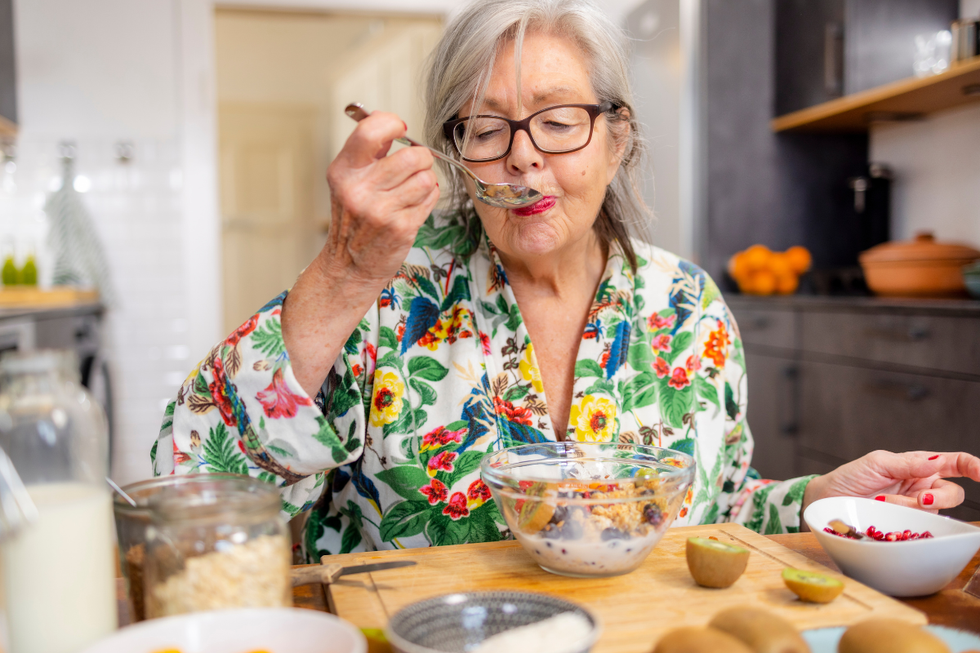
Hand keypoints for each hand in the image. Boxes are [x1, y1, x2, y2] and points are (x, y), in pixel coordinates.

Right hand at [282, 112, 438, 395]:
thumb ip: (368, 154)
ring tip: (413, 191)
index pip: (371, 130)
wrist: (349, 266)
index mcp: (344, 171)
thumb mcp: (349, 182)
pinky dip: (428, 199)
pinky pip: (431, 198)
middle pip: (413, 155)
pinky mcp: (401, 228)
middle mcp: (359, 189)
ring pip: (427, 177)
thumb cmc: (354, 221)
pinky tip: (414, 207)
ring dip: (426, 181)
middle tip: (415, 167)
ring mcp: (381, 210)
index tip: (399, 130)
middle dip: (421, 159)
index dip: (392, 123)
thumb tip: (393, 125)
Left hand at [802, 450, 979, 524]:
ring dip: (911, 507)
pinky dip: (903, 519)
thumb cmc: (851, 477)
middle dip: (939, 498)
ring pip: (935, 512)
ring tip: (883, 502)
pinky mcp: (906, 525)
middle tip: (919, 499)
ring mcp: (914, 508)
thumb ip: (908, 463)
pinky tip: (884, 512)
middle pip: (952, 494)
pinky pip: (919, 525)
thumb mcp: (877, 463)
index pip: (954, 464)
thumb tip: (938, 461)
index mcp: (918, 465)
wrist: (828, 500)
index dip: (974, 467)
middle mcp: (921, 487)